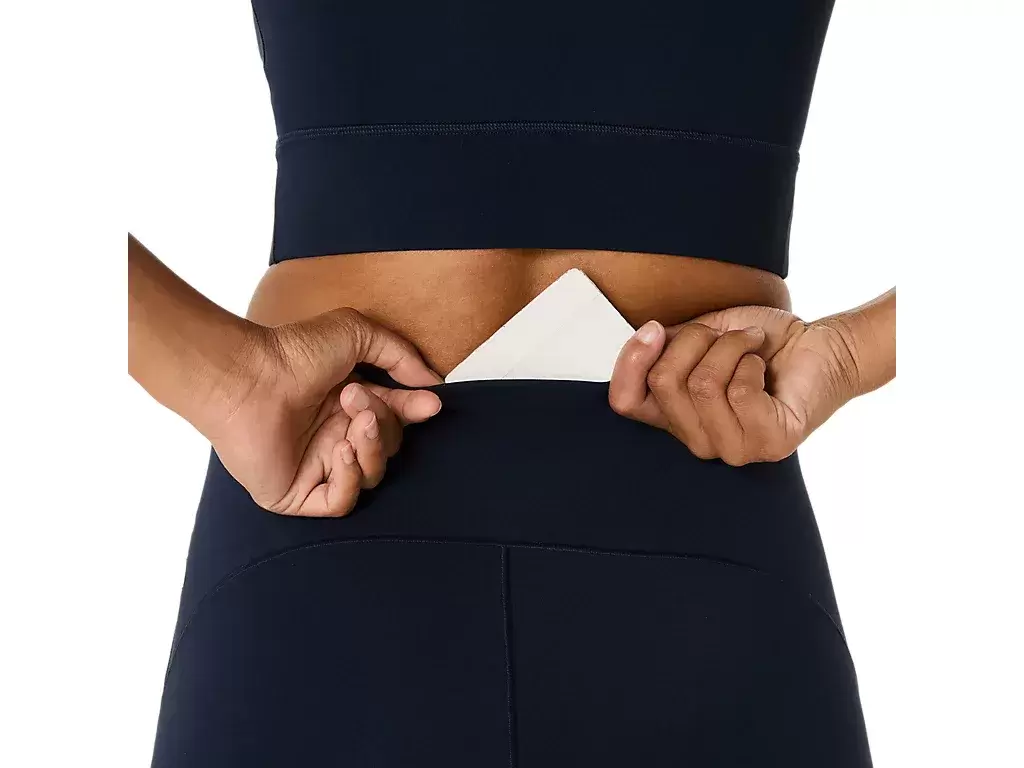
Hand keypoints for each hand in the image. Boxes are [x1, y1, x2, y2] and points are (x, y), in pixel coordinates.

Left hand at [208, 308, 442, 515]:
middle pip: (387, 446)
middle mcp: (334, 437)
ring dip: (371, 448)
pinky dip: (349, 478)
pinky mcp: (297, 495)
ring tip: (351, 422)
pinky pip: (341, 502)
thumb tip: (433, 385)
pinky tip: (339, 450)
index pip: (394, 417)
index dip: (413, 410)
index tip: (430, 402)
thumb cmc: (292, 353)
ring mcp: (316, 467)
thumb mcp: (357, 334)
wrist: (246, 378)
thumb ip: (399, 355)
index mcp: (347, 406)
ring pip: (371, 476)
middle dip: (384, 422)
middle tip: (355, 399)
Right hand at [608, 305, 861, 464]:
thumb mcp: (702, 335)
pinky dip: (752, 362)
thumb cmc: (762, 343)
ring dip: (730, 346)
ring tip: (750, 345)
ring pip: (703, 385)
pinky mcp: (770, 443)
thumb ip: (666, 345)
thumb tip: (646, 340)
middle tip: (725, 335)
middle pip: (664, 382)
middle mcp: (698, 441)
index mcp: (675, 417)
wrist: (821, 345)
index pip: (625, 402)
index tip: (655, 329)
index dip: (630, 361)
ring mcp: (733, 449)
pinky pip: (741, 392)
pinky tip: (763, 367)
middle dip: (696, 339)